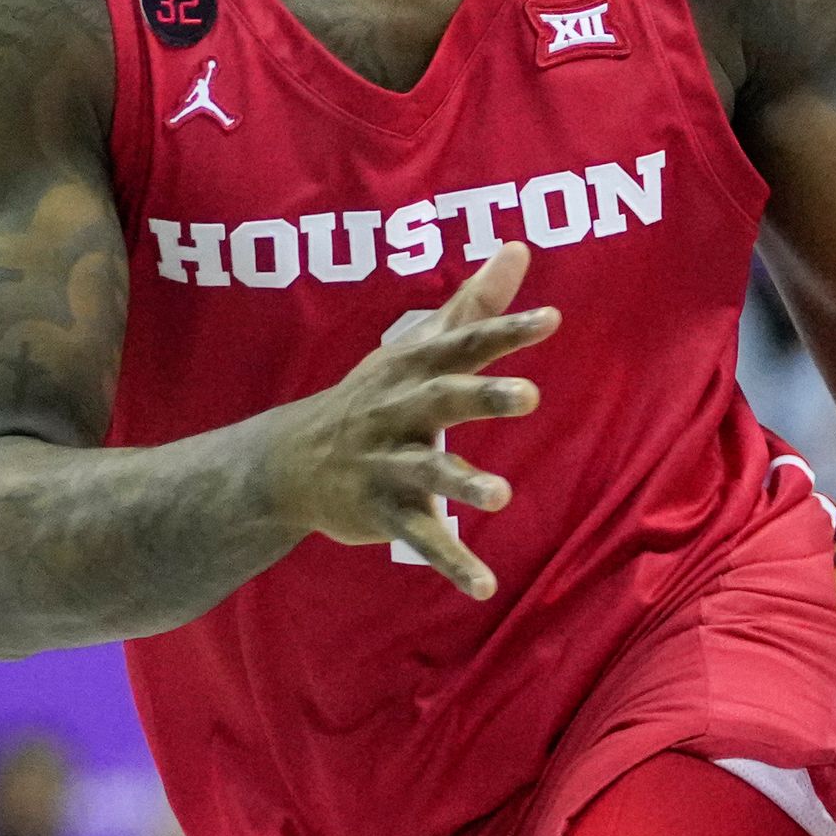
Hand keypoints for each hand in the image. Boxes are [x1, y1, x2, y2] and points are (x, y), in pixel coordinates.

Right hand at [263, 244, 555, 598]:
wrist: (285, 463)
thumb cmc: (368, 400)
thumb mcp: (413, 350)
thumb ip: (471, 305)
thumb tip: (519, 249)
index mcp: (409, 371)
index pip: (460, 345)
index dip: (503, 332)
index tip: (550, 320)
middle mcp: (396, 413)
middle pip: (440, 400)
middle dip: (481, 397)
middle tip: (530, 397)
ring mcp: (386, 464)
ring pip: (427, 472)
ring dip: (463, 484)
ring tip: (501, 496)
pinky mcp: (381, 512)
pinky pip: (419, 539)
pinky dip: (451, 562)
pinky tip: (484, 586)